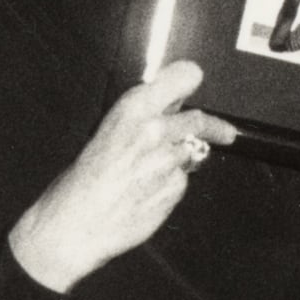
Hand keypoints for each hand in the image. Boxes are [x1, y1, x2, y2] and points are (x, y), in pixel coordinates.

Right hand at [7, 61, 235, 294]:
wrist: (77, 222)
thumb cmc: (82, 179)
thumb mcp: (107, 130)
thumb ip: (142, 115)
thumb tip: (170, 103)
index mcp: (134, 107)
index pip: (185, 76)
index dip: (189, 82)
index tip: (194, 88)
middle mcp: (156, 128)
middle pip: (200, 119)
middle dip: (212, 127)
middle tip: (223, 132)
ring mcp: (169, 160)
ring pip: (194, 151)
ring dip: (183, 158)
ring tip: (153, 171)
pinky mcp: (177, 187)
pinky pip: (184, 179)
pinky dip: (172, 183)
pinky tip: (148, 191)